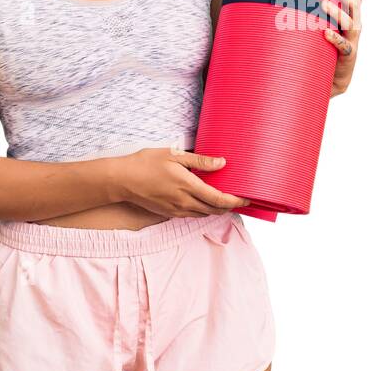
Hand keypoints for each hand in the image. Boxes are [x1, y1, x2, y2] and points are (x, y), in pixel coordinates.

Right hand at [109, 147, 252, 217]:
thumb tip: (222, 163)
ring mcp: (176, 209)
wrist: (122, 180)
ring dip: (216, 209)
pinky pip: (192, 215)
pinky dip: (203, 210)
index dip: (236, 201)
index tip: (247, 198)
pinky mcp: (169, 213)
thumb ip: (200, 161)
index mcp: (188, 186)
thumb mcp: (174, 155)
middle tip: (239, 198)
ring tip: (224, 199)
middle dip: (229, 206)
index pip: (219, 199)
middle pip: (215, 210)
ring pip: (204, 214)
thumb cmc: (146, 163)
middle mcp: (184, 202)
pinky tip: (204, 201)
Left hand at [321, 0, 363, 97]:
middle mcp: (355, 24)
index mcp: (351, 14)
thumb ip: (310, 9)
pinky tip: (325, 33)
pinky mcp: (348, 56)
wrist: (331, 79)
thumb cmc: (322, 46)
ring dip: (335, 12)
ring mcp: (352, 40)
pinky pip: (344, 46)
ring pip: (349, 23)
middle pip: (353, 3)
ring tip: (321, 4)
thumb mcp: (320, 24)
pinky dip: (334, 38)